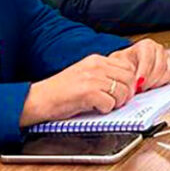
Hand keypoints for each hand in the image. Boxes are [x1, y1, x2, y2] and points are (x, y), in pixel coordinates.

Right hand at [19, 52, 136, 126]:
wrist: (39, 99)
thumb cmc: (61, 91)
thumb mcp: (85, 74)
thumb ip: (104, 74)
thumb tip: (128, 84)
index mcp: (96, 60)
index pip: (128, 67)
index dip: (129, 82)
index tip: (122, 91)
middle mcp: (96, 66)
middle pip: (129, 79)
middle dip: (126, 94)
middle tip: (115, 101)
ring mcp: (92, 78)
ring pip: (123, 92)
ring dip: (116, 103)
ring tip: (103, 105)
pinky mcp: (88, 93)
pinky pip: (110, 104)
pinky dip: (105, 110)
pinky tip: (94, 108)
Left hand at [110, 39, 169, 91]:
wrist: (128, 67)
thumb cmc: (124, 64)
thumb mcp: (118, 63)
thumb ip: (122, 69)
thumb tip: (129, 79)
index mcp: (146, 45)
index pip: (149, 58)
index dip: (144, 72)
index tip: (138, 83)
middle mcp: (159, 50)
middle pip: (160, 67)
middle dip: (150, 81)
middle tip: (141, 89)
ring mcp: (168, 58)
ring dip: (159, 83)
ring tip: (148, 87)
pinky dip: (169, 82)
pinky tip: (157, 86)